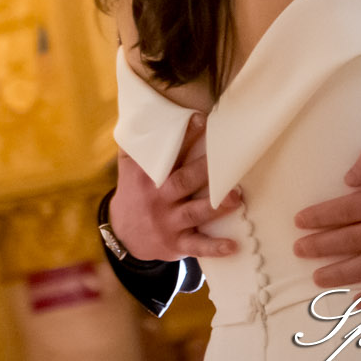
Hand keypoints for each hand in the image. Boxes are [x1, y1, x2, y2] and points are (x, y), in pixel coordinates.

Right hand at [107, 112, 241, 261]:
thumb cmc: (134, 192)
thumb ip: (136, 143)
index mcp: (147, 176)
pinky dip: (215, 248)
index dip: (184, 136)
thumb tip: (141, 112)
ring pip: (194, 213)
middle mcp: (158, 198)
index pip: (166, 153)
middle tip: (228, 161)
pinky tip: (233, 246)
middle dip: (204, 171)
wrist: (123, 235)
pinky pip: (197, 246)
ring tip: (237, 198)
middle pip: (183, 181)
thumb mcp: (128, 168)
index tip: (202, 119)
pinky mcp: (176, 244)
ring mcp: (167, 222)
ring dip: (216, 207)